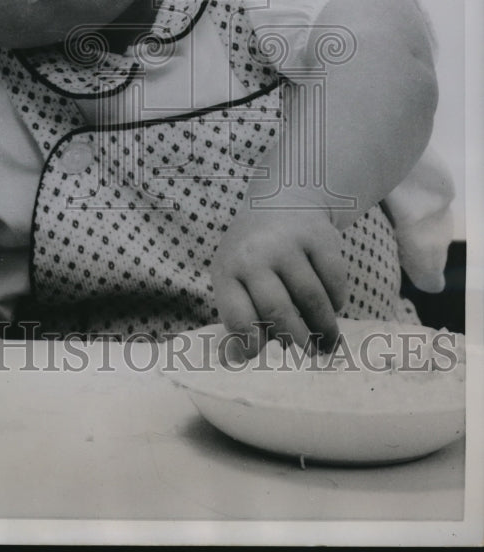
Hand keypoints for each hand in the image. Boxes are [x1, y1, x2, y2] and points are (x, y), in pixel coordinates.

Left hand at [211, 201, 347, 357]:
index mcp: (227, 270)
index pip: (237, 316)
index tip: (267, 359)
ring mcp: (287, 243)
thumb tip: (235, 362)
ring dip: (324, 328)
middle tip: (309, 356)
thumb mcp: (235, 276)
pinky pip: (334, 282)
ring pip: (312, 299)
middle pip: (278, 312)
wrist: (281, 201)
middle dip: (298, 341)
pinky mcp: (319, 236)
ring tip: (328, 343)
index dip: (252, 344)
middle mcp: (254, 255)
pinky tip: (332, 306)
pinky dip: (336, 301)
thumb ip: (239, 316)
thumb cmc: (254, 255)